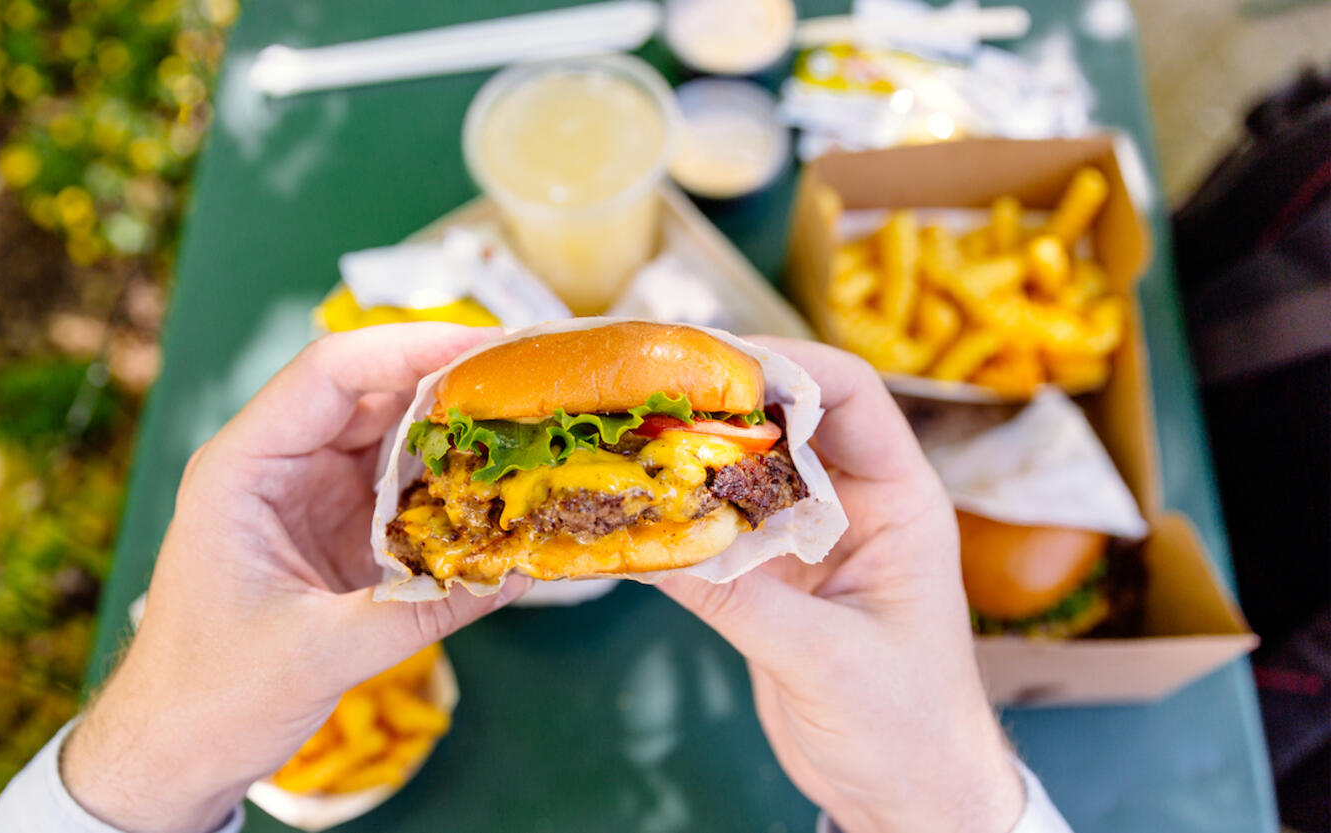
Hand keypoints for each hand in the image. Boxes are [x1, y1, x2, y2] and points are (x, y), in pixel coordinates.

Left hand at [62, 324, 527, 832]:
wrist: (174, 750)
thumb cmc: (211, 697)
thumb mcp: (317, 653)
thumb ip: (417, 611)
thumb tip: (515, 573)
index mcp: (243, 468)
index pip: (331, 373)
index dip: (411, 347)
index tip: (488, 346)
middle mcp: (277, 464)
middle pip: (372, 392)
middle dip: (452, 381)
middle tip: (533, 380)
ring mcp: (308, 494)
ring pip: (393, 436)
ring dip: (458, 432)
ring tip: (533, 426)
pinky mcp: (335, 529)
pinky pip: (400, 487)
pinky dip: (449, 485)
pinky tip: (501, 490)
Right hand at [659, 338, 1023, 832]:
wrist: (910, 797)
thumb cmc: (910, 728)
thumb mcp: (830, 662)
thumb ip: (743, 604)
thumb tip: (653, 550)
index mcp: (902, 502)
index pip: (852, 397)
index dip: (788, 365)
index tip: (714, 360)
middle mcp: (856, 507)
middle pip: (788, 420)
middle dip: (722, 398)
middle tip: (647, 388)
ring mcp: (810, 541)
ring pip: (747, 470)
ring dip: (693, 454)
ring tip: (624, 434)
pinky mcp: (773, 580)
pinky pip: (720, 529)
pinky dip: (679, 516)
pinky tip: (630, 508)